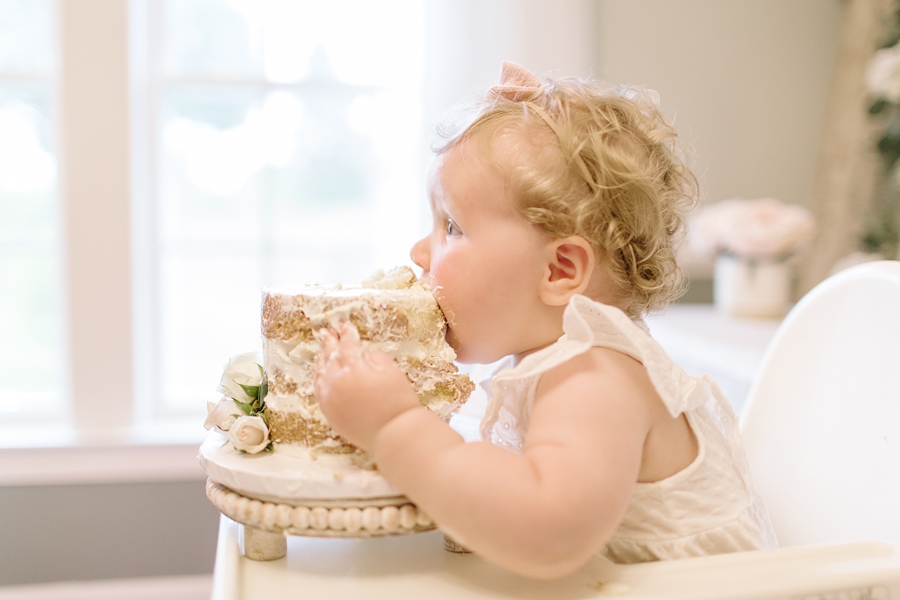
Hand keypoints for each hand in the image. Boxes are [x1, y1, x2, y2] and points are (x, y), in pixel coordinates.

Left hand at [315, 322, 420, 449]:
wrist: (394, 434)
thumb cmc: (398, 402)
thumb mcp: (393, 372)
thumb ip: (376, 359)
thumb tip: (365, 356)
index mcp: (355, 368)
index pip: (348, 346)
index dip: (347, 334)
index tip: (346, 326)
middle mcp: (338, 382)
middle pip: (331, 357)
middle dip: (329, 343)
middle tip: (325, 332)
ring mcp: (331, 399)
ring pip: (322, 374)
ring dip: (322, 361)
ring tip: (321, 353)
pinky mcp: (330, 413)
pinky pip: (319, 392)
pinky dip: (319, 380)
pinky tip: (321, 376)